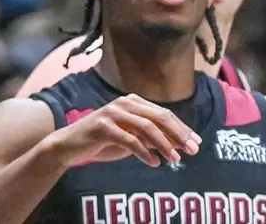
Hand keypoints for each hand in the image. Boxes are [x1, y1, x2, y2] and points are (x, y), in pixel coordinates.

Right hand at [43, 94, 200, 168]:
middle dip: (179, 134)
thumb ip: (151, 138)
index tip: (196, 141)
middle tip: (193, 149)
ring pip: (147, 128)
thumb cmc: (102, 142)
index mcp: (134, 102)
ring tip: (175, 159)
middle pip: (160, 117)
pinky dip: (145, 153)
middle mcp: (125, 103)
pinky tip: (154, 163)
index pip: (164, 114)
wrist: (69, 146)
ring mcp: (113, 113)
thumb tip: (179, 144)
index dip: (182, 128)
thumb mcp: (130, 138)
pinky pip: (130, 140)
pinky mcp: (103, 127)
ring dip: (164, 145)